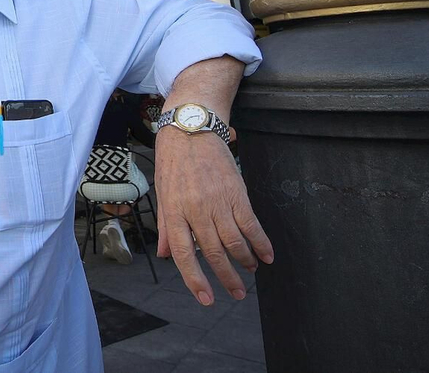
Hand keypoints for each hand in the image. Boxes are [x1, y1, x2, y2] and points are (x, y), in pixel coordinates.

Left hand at [153, 127, 272, 304]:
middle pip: (214, 253)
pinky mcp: (237, 193)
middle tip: (237, 293)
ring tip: (250, 272)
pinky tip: (266, 255)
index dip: (196, 280)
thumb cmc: (174, 161)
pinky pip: (251, 224)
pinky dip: (261, 243)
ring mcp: (218, 202)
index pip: (184, 255)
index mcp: (174, 213)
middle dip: (227, 278)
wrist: (191, 129)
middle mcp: (196, 211)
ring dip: (245, 262)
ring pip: (235, 242)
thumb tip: (165, 254)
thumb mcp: (163, 193)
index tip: (206, 299)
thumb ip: (165, 226)